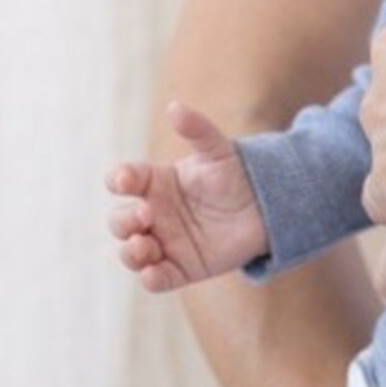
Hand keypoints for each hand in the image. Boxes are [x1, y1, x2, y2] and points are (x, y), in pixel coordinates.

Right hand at [107, 101, 268, 291]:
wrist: (266, 207)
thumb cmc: (236, 174)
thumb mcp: (218, 150)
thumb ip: (197, 131)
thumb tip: (174, 107)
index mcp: (154, 182)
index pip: (123, 180)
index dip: (118, 180)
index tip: (126, 181)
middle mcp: (153, 214)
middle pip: (119, 221)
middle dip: (124, 221)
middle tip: (146, 217)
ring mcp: (165, 242)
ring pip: (131, 252)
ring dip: (130, 252)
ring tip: (145, 245)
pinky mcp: (182, 268)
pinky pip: (157, 279)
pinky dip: (150, 279)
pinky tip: (152, 274)